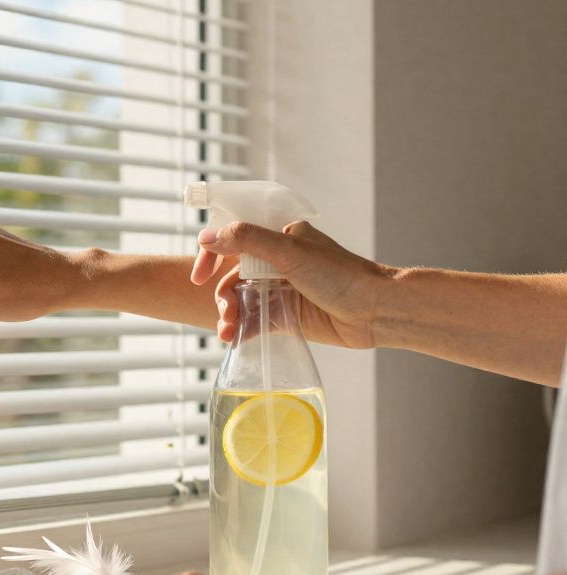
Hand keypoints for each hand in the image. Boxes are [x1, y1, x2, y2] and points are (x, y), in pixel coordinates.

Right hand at [191, 220, 393, 347]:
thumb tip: (207, 237)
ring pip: (242, 299)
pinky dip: (243, 329)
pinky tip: (236, 339)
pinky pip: (255, 320)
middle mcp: (277, 260)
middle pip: (232, 274)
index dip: (211, 255)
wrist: (375, 311)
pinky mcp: (287, 315)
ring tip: (228, 332)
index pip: (232, 238)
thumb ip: (247, 241)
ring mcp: (282, 289)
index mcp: (278, 236)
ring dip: (230, 315)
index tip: (199, 276)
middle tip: (226, 313)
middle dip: (224, 295)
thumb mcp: (289, 251)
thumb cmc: (340, 275)